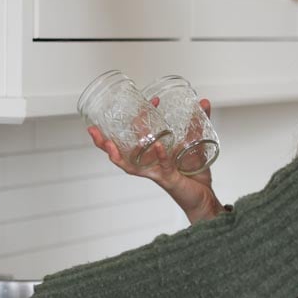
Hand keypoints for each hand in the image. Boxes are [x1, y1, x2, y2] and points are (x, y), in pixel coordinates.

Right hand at [89, 98, 223, 223]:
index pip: (136, 135)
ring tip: (107, 144)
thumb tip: (203, 101)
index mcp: (151, 154)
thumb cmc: (195, 173)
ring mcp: (156, 172)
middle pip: (120, 154)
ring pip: (130, 166)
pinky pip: (162, 167)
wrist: (205, 197)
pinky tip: (158, 145)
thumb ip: (200, 123)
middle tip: (92, 129)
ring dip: (116, 155)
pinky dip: (160, 155)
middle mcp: (148, 164)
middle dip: (103, 143)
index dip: (137, 118)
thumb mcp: (198, 143)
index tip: (152, 100)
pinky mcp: (169, 179)